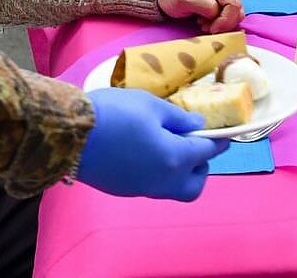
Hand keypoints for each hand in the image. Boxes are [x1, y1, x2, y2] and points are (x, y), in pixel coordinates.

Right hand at [75, 88, 228, 200]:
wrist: (71, 134)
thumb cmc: (115, 112)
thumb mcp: (150, 105)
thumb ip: (178, 118)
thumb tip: (197, 127)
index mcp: (175, 158)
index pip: (206, 152)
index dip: (218, 141)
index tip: (225, 134)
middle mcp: (163, 180)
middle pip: (195, 184)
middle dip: (202, 166)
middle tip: (195, 144)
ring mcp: (143, 188)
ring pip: (174, 189)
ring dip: (181, 173)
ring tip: (171, 148)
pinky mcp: (124, 190)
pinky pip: (153, 186)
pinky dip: (160, 173)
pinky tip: (148, 153)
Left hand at [157, 0, 243, 33]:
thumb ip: (204, 5)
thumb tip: (217, 12)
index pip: (234, 4)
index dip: (226, 20)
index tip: (211, 29)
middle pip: (237, 10)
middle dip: (223, 23)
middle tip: (204, 26)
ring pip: (234, 15)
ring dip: (220, 24)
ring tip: (202, 23)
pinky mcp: (222, 2)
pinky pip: (228, 17)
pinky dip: (218, 23)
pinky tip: (204, 21)